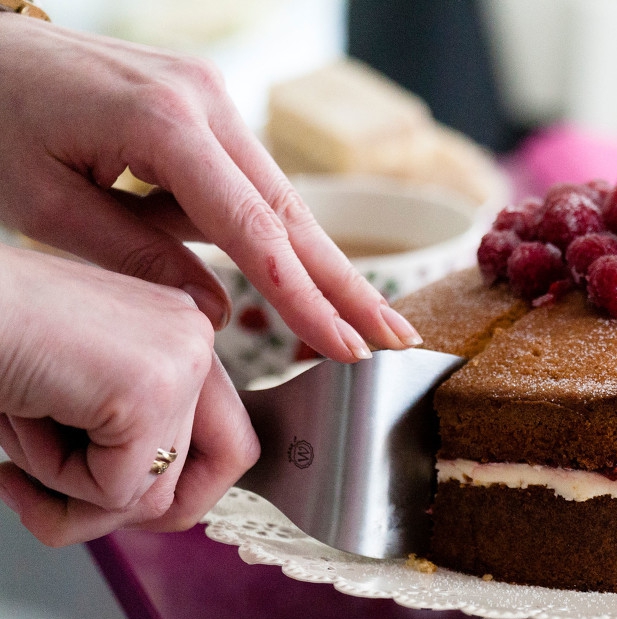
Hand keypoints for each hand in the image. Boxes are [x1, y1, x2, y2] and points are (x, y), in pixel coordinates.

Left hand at [0, 14, 421, 360]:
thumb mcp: (43, 207)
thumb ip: (137, 260)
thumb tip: (220, 312)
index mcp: (163, 124)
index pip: (255, 233)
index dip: (306, 298)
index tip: (348, 348)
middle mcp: (206, 100)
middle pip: (293, 213)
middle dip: (347, 284)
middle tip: (396, 337)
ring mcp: (211, 96)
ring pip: (279, 200)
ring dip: (316, 267)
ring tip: (359, 325)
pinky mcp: (204, 105)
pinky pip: (246, 182)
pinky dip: (267, 236)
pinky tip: (287, 285)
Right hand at [0, 245, 258, 544]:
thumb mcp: (77, 395)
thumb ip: (129, 440)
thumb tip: (160, 511)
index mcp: (181, 332)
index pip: (228, 443)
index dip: (165, 490)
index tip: (89, 495)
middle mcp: (195, 337)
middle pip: (208, 474)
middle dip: (123, 508)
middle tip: (39, 495)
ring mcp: (181, 361)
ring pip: (151, 494)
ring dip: (67, 487)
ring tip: (18, 430)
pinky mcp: (150, 390)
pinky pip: (113, 490)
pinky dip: (52, 477)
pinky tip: (20, 417)